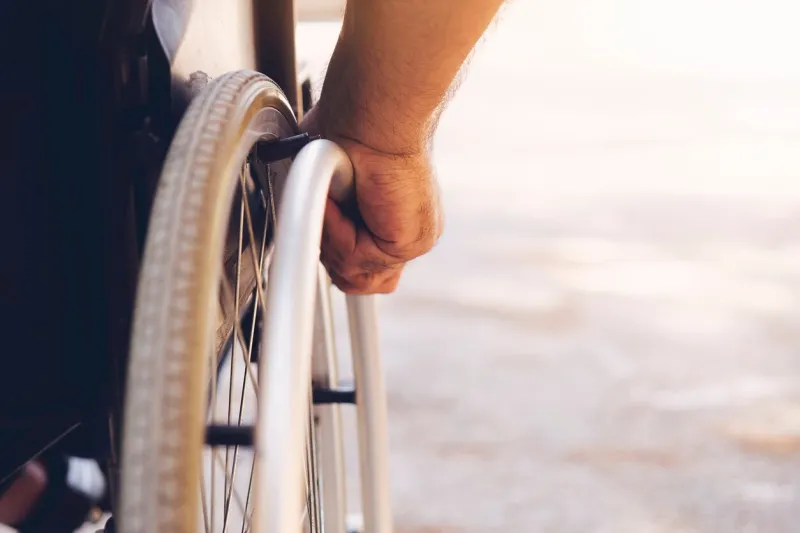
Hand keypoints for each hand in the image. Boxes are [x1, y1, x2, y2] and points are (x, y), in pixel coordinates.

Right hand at [301, 106, 442, 293]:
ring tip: (332, 195)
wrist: (372, 114)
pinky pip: (353, 256)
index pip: (367, 272)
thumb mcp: (327, 180)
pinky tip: (340, 196)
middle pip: (356, 280)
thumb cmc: (349, 132)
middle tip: (324, 207)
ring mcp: (409, 243)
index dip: (338, 261)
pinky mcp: (406, 243)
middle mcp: (405, 237)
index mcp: (393, 223)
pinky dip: (335, 227)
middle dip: (327, 247)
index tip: (314, 244)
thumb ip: (324, 212)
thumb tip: (307, 221)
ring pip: (350, 272)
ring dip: (328, 235)